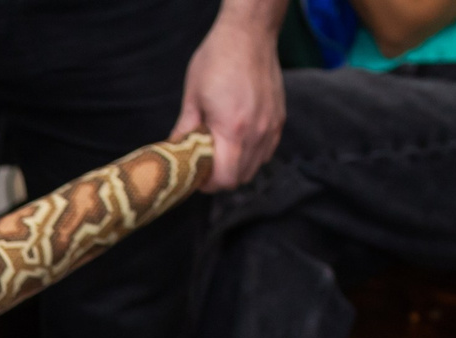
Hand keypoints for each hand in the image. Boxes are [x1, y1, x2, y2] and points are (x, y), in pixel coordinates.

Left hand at [174, 3, 284, 190]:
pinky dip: (252, 155)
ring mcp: (272, 126)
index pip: (225, 178)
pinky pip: (267, 151)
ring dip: (236, 167)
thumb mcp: (192, 97)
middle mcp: (257, 132)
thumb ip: (185, 130)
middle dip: (220, 178)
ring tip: (219, 152)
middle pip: (240, 178)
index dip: (208, 184)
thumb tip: (175, 152)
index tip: (195, 176)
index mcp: (233, 129)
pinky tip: (237, 142)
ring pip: (255, 166)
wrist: (249, 34)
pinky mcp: (279, 118)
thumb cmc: (218, 60)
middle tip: (204, 166)